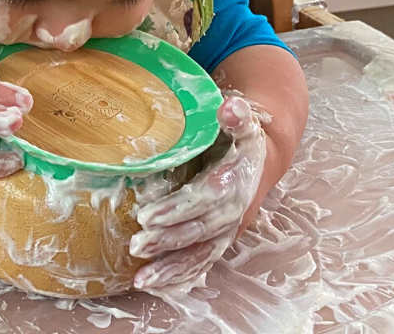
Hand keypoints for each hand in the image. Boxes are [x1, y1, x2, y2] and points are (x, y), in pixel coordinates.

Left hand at [129, 95, 267, 290]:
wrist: (258, 165)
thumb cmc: (240, 142)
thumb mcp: (244, 125)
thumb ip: (238, 117)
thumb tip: (230, 107)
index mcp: (232, 184)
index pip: (203, 200)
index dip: (177, 210)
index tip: (148, 215)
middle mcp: (230, 214)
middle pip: (197, 231)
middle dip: (167, 241)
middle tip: (136, 244)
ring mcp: (223, 233)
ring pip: (198, 256)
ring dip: (170, 269)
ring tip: (141, 279)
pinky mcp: (216, 244)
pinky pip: (198, 265)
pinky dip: (177, 278)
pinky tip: (154, 286)